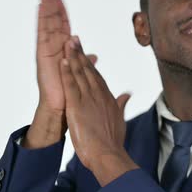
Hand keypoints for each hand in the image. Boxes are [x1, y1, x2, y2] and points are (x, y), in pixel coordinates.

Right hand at [36, 0, 97, 113]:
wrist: (61, 109)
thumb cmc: (68, 94)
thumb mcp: (79, 74)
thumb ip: (84, 62)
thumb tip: (93, 56)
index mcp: (63, 52)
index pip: (63, 28)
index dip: (62, 13)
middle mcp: (54, 49)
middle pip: (52, 23)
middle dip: (51, 5)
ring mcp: (47, 51)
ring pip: (47, 25)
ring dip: (46, 7)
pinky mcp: (43, 56)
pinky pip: (43, 34)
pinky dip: (42, 20)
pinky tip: (41, 7)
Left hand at [60, 38, 137, 184]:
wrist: (108, 154)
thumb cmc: (113, 141)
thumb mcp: (119, 119)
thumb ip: (121, 104)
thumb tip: (127, 94)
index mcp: (107, 98)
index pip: (97, 77)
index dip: (90, 63)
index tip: (84, 52)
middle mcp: (99, 95)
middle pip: (88, 70)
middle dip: (81, 53)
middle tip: (74, 38)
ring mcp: (88, 99)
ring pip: (80, 73)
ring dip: (73, 57)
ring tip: (68, 42)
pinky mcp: (77, 105)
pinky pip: (71, 85)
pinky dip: (67, 72)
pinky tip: (64, 60)